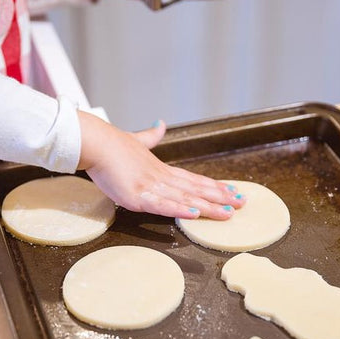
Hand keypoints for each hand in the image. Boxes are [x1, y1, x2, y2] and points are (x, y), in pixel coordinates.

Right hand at [77, 111, 246, 219]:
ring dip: (207, 206)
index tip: (230, 190)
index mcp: (160, 168)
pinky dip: (178, 209)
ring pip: (184, 198)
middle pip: (195, 189)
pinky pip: (161, 205)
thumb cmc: (113, 144)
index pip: (192, 178)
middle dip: (219, 197)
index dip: (212, 185)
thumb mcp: (136, 141)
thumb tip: (160, 124)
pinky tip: (193, 213)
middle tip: (242, 203)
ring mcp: (150, 187)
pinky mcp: (137, 196)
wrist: (97, 143)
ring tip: (228, 212)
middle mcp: (160, 178)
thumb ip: (150, 136)